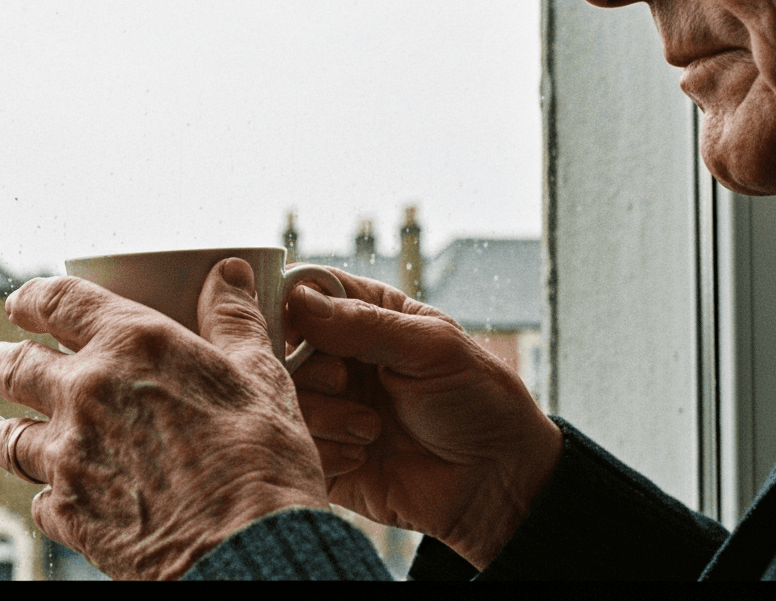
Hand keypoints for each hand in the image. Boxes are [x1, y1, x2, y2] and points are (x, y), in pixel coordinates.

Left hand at [0, 258, 328, 579]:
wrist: (248, 550)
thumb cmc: (261, 461)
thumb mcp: (261, 376)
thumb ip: (235, 321)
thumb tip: (231, 276)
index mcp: (132, 345)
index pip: (59, 301)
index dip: (33, 298)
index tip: (23, 303)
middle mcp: (86, 393)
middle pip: (14, 368)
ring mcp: (69, 457)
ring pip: (7, 438)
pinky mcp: (70, 515)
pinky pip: (38, 502)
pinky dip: (44, 498)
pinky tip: (52, 500)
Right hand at [284, 266, 562, 569]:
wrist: (496, 483)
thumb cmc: (478, 401)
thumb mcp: (431, 348)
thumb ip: (364, 323)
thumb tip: (298, 300)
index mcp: (363, 315)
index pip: (302, 292)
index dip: (287, 305)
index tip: (292, 325)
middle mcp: (337, 357)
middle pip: (279, 347)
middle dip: (310, 366)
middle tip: (346, 380)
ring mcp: (328, 406)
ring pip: (284, 398)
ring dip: (325, 414)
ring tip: (371, 428)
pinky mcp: (322, 454)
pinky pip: (295, 445)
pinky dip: (327, 452)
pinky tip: (364, 456)